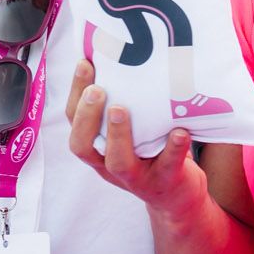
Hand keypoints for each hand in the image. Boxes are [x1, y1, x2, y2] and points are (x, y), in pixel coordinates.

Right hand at [64, 60, 203, 212]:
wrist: (178, 198)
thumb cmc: (153, 153)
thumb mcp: (133, 132)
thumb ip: (125, 105)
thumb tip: (123, 56)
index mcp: (98, 148)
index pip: (74, 121)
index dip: (74, 94)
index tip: (84, 63)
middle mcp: (109, 165)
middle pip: (83, 146)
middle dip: (86, 116)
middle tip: (97, 89)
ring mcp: (137, 177)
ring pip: (118, 162)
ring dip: (118, 135)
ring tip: (121, 109)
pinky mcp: (165, 182)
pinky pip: (168, 166)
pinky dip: (174, 148)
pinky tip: (180, 130)